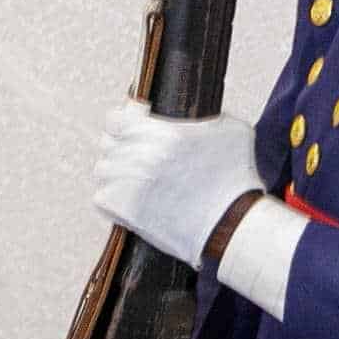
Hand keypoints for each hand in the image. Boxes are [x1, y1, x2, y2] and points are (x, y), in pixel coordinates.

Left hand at [91, 103, 263, 270]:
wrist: (234, 224)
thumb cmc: (237, 177)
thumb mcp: (232, 131)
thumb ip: (205, 116)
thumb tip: (185, 113)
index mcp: (165, 134)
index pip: (115, 119)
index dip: (121, 121)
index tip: (130, 126)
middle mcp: (144, 157)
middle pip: (107, 144)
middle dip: (120, 147)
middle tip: (137, 156)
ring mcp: (133, 185)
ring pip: (103, 170)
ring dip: (115, 173)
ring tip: (134, 179)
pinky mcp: (129, 212)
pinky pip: (101, 198)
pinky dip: (111, 199)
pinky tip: (129, 199)